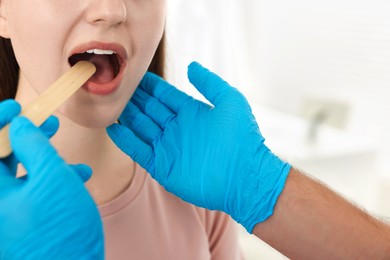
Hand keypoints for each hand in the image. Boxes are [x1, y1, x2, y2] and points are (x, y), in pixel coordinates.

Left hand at [0, 100, 103, 258]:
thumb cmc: (61, 230)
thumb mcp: (53, 179)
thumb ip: (35, 147)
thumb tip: (21, 125)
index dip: (0, 122)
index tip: (18, 108)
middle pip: (2, 159)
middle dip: (28, 138)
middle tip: (48, 123)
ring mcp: (8, 213)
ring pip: (21, 175)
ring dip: (47, 161)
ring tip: (72, 157)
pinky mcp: (24, 220)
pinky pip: (32, 192)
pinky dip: (53, 181)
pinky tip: (78, 177)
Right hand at [107, 62, 290, 232]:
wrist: (244, 177)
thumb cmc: (242, 138)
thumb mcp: (230, 101)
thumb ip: (210, 82)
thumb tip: (191, 66)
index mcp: (192, 112)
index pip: (165, 95)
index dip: (150, 85)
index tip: (134, 74)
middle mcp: (178, 128)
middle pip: (150, 109)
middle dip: (134, 98)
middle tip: (116, 85)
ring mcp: (169, 147)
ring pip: (141, 127)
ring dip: (127, 116)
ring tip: (111, 103)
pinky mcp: (162, 166)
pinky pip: (138, 150)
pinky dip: (125, 140)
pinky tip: (113, 127)